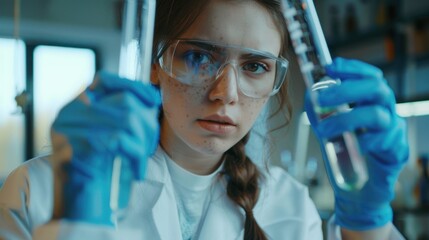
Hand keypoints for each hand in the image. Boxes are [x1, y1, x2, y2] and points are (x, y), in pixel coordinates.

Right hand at [50, 71, 160, 224]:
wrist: (80, 208)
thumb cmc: (99, 173)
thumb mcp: (111, 138)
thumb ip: (121, 115)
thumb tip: (152, 96)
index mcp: (75, 107)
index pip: (104, 80)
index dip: (133, 86)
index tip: (153, 100)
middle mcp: (68, 113)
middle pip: (124, 101)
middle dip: (147, 124)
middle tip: (149, 146)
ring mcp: (68, 129)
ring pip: (126, 119)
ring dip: (144, 142)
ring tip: (142, 159)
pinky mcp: (74, 147)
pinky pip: (119, 140)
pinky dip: (135, 156)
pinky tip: (136, 171)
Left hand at [305, 57, 408, 229]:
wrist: (359, 189)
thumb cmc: (347, 153)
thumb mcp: (329, 128)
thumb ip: (321, 112)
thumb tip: (309, 95)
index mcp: (371, 102)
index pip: (368, 76)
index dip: (352, 68)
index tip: (331, 67)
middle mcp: (385, 111)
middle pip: (376, 88)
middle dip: (346, 90)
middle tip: (321, 99)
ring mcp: (393, 131)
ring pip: (377, 115)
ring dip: (345, 120)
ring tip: (323, 131)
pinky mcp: (396, 152)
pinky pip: (385, 142)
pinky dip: (364, 142)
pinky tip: (352, 146)